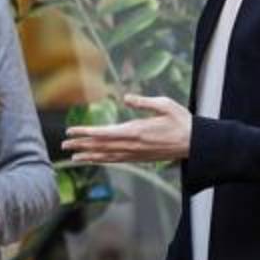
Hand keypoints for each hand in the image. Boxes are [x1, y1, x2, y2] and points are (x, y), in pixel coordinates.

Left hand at [61, 94, 191, 162]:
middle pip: (101, 146)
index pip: (104, 133)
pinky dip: (103, 161)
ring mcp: (136, 154)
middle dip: (81, 146)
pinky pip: (117, 161)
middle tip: (63, 146)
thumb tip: (126, 98)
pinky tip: (95, 160)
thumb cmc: (182, 122)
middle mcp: (133, 145)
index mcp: (136, 131)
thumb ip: (144, 102)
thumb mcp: (165, 105)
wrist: (196, 144)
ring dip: (89, 156)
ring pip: (107, 156)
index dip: (86, 133)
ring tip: (73, 157)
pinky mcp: (140, 159)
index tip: (71, 132)